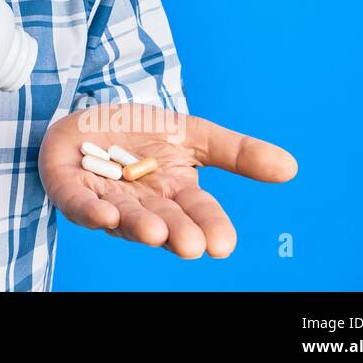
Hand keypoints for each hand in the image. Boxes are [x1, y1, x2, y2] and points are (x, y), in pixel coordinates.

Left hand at [38, 103, 296, 257]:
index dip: (210, 227)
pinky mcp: (70, 189)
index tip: (223, 244)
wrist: (88, 116)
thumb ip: (237, 151)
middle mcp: (143, 204)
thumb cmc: (142, 132)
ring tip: (154, 233)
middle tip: (192, 246)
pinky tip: (104, 216)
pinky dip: (90, 212)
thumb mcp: (192, 133)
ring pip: (124, 217)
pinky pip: (79, 205)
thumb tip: (291, 168)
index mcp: (175, 193)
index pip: (198, 213)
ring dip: (138, 226)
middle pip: (163, 221)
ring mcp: (105, 199)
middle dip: (176, 233)